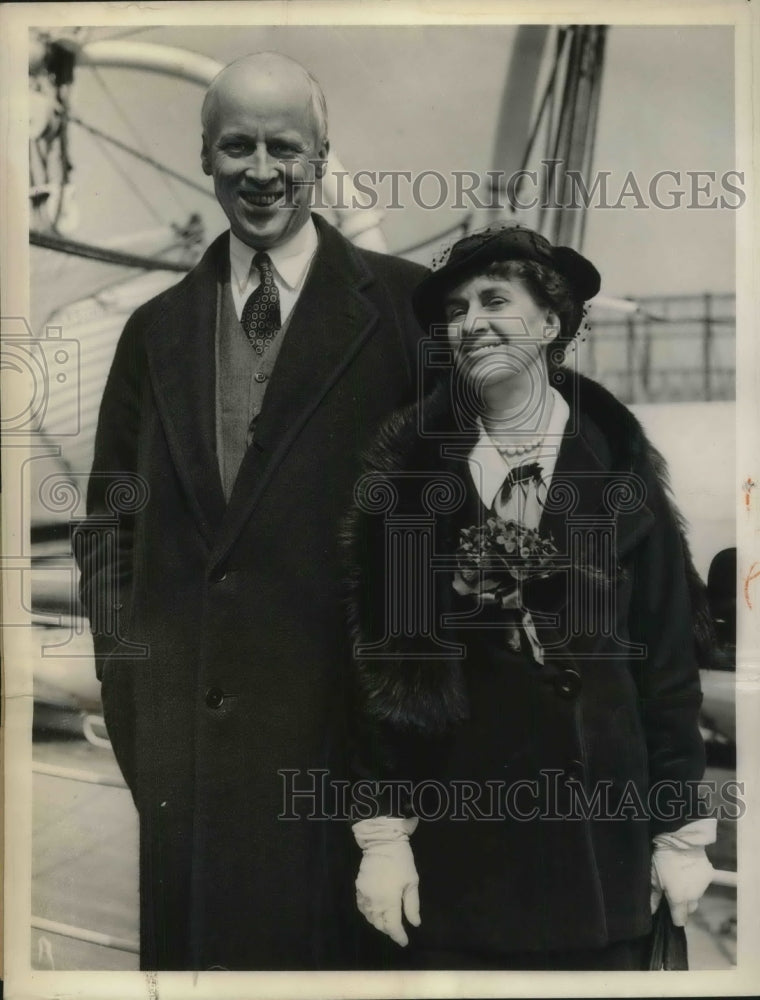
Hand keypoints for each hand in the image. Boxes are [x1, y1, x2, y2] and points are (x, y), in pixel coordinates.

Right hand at [353, 816, 420, 945]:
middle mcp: (374, 901)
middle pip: (379, 924)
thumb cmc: (401, 861)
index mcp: (389, 900)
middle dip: (389, 930)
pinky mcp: (358, 887)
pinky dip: (369, 913)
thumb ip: (412, 905)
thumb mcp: (412, 882)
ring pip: (369, 917)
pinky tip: (375, 911)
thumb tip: (414, 924)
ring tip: (388, 921)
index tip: (404, 941)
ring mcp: (364, 894)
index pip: (392, 926)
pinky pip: (362, 907)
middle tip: (398, 930)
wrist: (382, 842)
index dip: (398, 936)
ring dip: (378, 922)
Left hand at [650, 844, 713, 925]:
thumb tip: (652, 911)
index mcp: (679, 899)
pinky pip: (702, 884)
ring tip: (681, 880)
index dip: (675, 918)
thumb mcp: (654, 877)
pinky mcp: (710, 875)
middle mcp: (693, 897)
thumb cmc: (664, 859)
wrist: (681, 840)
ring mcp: (703, 886)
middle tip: (673, 892)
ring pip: (697, 896)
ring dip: (690, 893)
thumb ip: (654, 896)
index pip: (680, 920)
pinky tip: (689, 871)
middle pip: (689, 909)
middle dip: (683, 905)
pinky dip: (697, 881)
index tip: (670, 912)